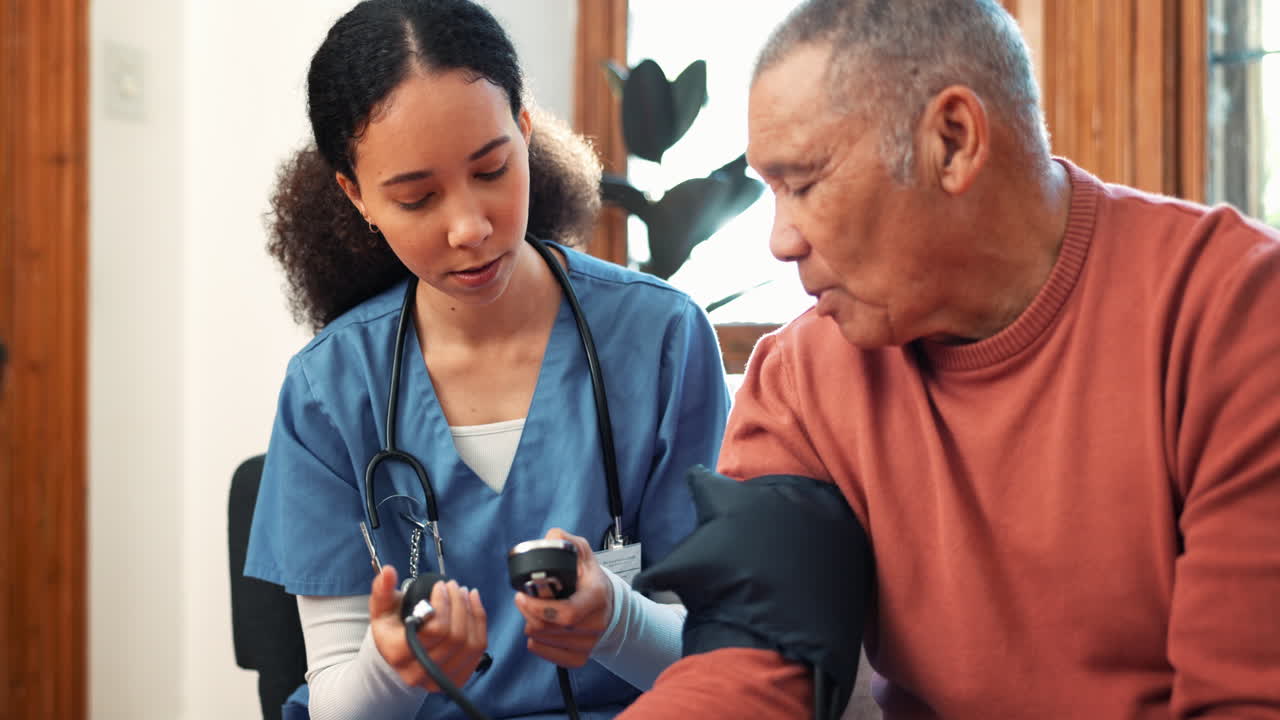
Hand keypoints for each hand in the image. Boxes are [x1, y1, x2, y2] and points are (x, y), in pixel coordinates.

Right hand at [368, 565, 487, 690]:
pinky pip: (478, 649)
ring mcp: (439, 680)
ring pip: (469, 644)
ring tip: (464, 593)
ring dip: (471, 612)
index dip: (443, 605)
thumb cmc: (392, 626)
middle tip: (454, 586)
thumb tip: (388, 571)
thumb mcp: (382, 608)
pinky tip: (474, 604)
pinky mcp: (458, 678)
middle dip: (458, 605)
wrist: (400, 653)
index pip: (434, 630)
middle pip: (454, 637)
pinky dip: (480, 622)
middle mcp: (419, 673)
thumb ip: (382, 589)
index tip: (440, 585)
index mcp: (398, 655)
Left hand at [513, 528, 612, 667]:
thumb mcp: (581, 553)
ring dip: (530, 624)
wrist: (609, 605)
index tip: (522, 595)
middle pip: (549, 627)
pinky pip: (548, 655)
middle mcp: (596, 622)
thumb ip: (565, 541)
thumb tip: (550, 536)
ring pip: (544, 640)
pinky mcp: (580, 657)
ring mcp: (589, 643)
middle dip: (527, 612)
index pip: (568, 612)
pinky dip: (536, 643)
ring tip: (532, 610)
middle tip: (521, 599)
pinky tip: (537, 628)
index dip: (539, 608)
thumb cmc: (590, 579)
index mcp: (597, 595)